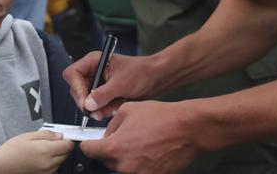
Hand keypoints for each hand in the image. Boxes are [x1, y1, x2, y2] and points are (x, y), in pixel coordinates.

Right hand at [0, 130, 73, 173]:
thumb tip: (60, 135)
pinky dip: (51, 162)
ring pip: (61, 161)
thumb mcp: (28, 136)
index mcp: (45, 151)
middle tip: (51, 142)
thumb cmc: (11, 151)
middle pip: (66, 154)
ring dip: (57, 155)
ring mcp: (47, 172)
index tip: (63, 137)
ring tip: (42, 150)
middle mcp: (48, 164)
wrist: (1, 166)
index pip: (68, 146)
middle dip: (62, 147)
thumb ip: (47, 135)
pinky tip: (40, 158)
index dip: (67, 139)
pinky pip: (54, 168)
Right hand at [63, 53, 157, 120]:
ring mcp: (98, 85)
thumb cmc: (141, 72)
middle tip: (98, 112)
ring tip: (114, 108)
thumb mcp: (121, 83)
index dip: (76, 88)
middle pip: (77, 90)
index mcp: (94, 62)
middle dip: (88, 103)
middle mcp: (93, 73)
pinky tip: (118, 107)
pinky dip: (106, 110)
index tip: (85, 101)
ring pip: (87, 102)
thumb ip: (103, 94)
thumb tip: (88, 104)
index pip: (73, 74)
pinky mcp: (104, 95)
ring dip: (99, 109)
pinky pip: (98, 107)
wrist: (156, 79)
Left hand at [81, 100, 197, 173]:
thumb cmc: (161, 118)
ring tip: (140, 142)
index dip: (89, 144)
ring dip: (125, 156)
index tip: (91, 142)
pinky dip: (140, 162)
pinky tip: (149, 150)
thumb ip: (111, 124)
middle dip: (110, 149)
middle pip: (105, 160)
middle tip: (124, 137)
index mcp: (114, 148)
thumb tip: (107, 133)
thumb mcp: (128, 110)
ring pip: (122, 166)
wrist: (187, 129)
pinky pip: (138, 171)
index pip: (88, 151)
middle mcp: (124, 166)